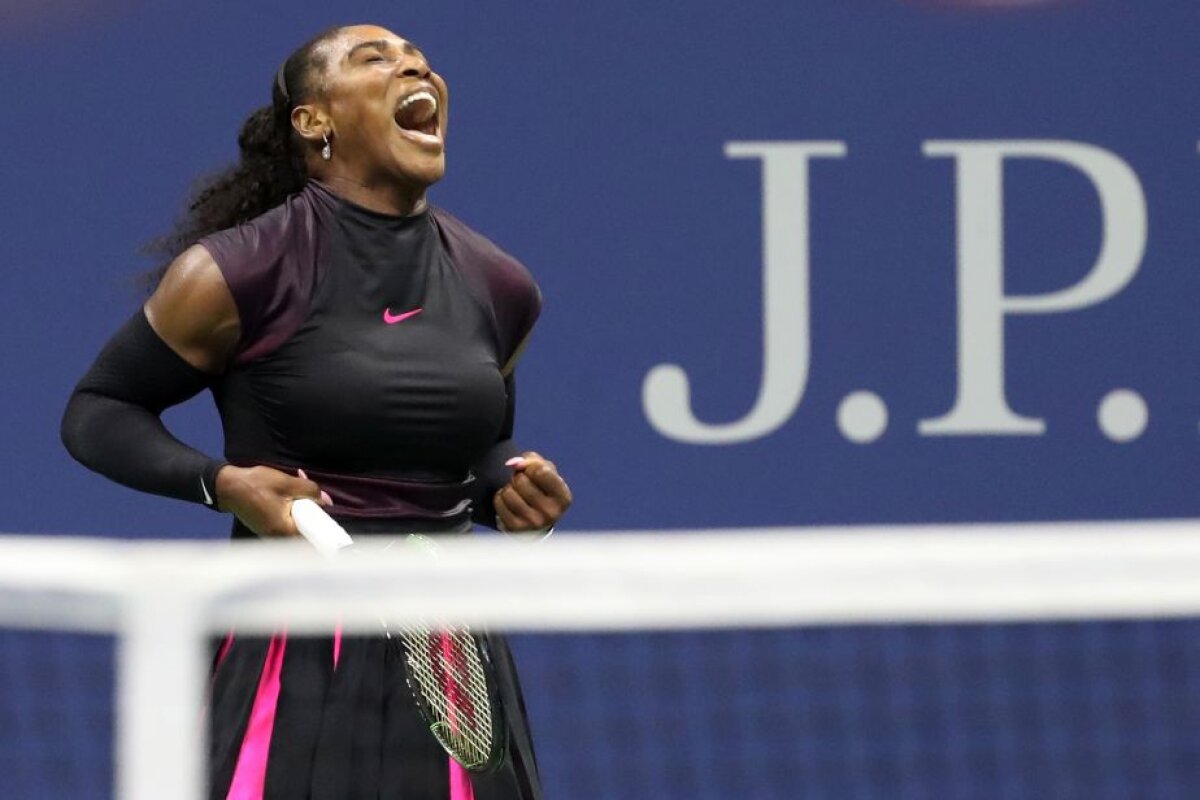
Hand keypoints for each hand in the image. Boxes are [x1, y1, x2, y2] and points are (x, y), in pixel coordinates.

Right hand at [214, 465, 330, 537]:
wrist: (227, 486)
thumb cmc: (256, 485)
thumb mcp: (287, 483)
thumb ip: (310, 491)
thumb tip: (327, 501)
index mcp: (284, 531)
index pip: (313, 537)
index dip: (325, 528)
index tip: (333, 520)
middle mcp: (278, 538)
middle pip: (306, 530)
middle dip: (314, 513)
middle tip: (318, 497)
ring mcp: (272, 535)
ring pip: (297, 524)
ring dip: (303, 508)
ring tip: (302, 488)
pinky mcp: (268, 528)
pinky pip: (287, 521)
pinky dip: (292, 509)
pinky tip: (292, 494)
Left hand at [494, 452, 571, 532]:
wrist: (535, 522)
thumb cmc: (541, 490)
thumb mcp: (545, 472)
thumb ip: (532, 461)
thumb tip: (513, 463)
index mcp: (563, 498)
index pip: (542, 471)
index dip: (532, 467)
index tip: (533, 472)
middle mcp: (551, 514)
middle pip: (521, 481)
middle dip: (518, 477)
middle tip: (523, 484)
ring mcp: (533, 523)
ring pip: (508, 492)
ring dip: (508, 488)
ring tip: (516, 494)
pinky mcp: (515, 529)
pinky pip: (499, 503)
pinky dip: (500, 498)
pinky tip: (509, 502)